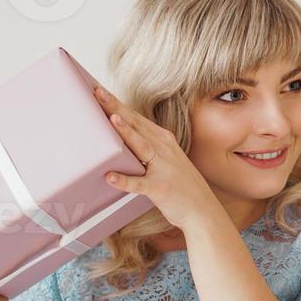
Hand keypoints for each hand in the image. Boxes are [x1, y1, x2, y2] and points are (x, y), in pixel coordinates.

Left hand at [93, 85, 216, 230]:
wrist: (203, 210)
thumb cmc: (182, 187)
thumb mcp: (168, 160)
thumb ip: (149, 148)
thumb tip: (124, 139)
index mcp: (164, 141)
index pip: (137, 118)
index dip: (119, 104)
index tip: (101, 90)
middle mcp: (164, 150)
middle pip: (137, 125)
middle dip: (117, 108)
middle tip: (97, 92)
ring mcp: (163, 168)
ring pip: (141, 147)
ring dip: (127, 133)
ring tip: (111, 119)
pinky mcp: (160, 188)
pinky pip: (139, 184)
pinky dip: (124, 180)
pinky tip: (110, 177)